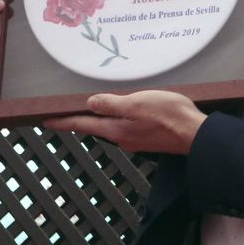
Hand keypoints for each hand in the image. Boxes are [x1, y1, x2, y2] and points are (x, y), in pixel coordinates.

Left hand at [43, 90, 206, 154]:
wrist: (197, 135)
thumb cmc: (169, 117)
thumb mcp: (136, 103)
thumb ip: (111, 104)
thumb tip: (89, 104)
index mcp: (115, 130)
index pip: (82, 125)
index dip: (62, 122)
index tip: (46, 121)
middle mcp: (123, 138)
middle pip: (97, 128)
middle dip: (82, 120)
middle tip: (68, 111)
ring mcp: (137, 140)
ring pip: (113, 127)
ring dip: (103, 119)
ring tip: (96, 109)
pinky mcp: (150, 138)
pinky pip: (129, 128)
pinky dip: (122, 120)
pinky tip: (129, 112)